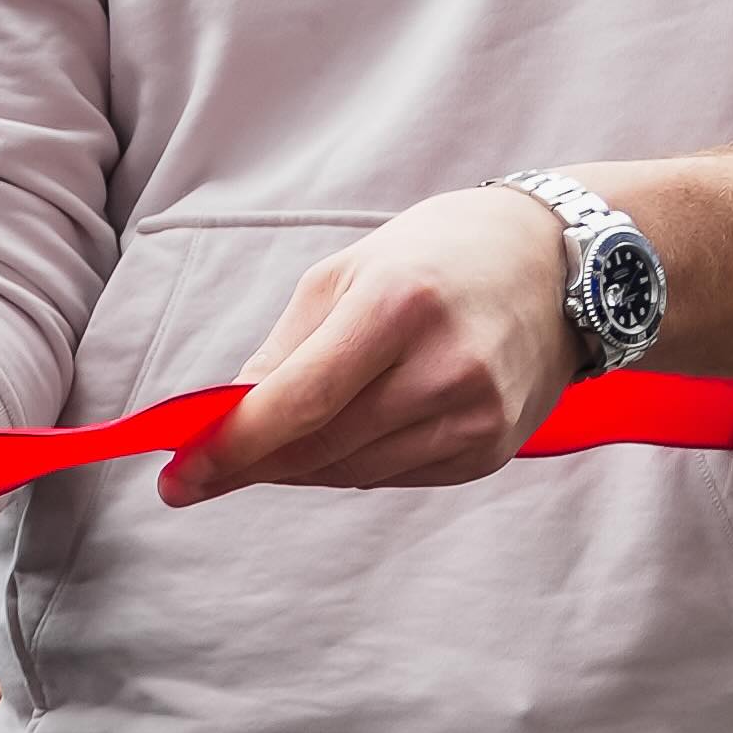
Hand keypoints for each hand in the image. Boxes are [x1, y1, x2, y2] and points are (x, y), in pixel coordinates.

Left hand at [163, 189, 569, 504]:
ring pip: (352, 472)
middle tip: (202, 469)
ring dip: (300, 465)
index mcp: (395, 306)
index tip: (178, 477)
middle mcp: (444, 368)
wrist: (555, 263)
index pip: (299, 402)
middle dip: (252, 462)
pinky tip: (348, 435)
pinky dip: (354, 464)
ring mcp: (475, 416)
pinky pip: (395, 476)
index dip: (231, 448)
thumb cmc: (437, 256)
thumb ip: (283, 352)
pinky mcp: (492, 449)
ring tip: (276, 441)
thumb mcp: (346, 273)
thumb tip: (224, 423)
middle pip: (320, 447)